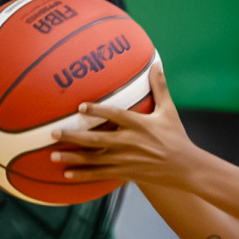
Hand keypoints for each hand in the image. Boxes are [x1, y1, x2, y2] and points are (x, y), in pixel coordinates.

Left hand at [51, 64, 198, 187]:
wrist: (185, 167)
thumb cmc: (176, 136)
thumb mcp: (169, 110)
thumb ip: (159, 87)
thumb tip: (156, 63)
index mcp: (140, 125)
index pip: (115, 115)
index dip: (97, 111)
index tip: (80, 107)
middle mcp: (131, 143)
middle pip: (97, 140)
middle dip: (73, 137)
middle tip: (54, 133)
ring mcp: (127, 160)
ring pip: (95, 159)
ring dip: (73, 158)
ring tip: (52, 155)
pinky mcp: (126, 173)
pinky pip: (101, 174)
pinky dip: (84, 174)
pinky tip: (67, 174)